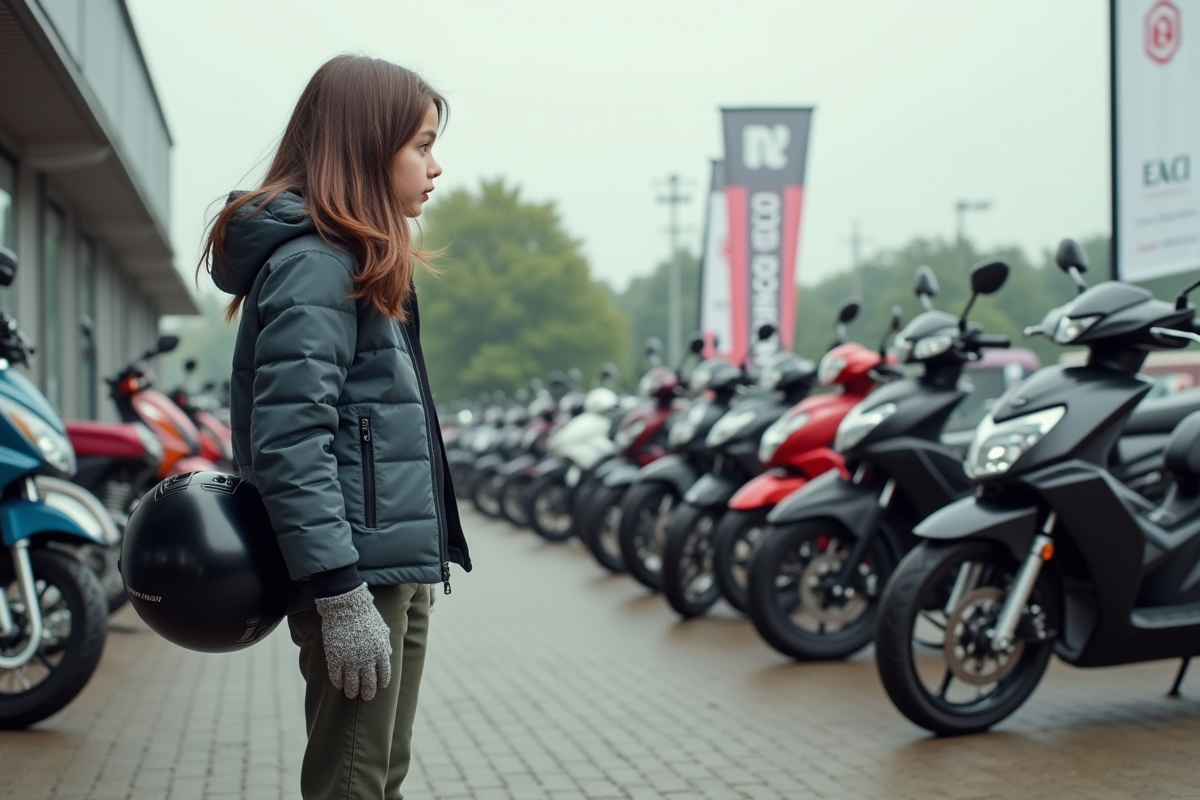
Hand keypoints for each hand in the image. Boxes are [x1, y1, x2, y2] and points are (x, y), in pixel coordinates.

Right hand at [314, 583, 391, 699]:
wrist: (347, 606)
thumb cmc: (366, 615)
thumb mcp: (382, 629)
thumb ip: (385, 644)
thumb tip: (388, 655)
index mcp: (381, 653)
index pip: (384, 675)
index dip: (382, 683)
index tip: (379, 687)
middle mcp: (367, 660)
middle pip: (368, 684)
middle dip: (367, 693)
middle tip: (366, 697)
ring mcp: (350, 660)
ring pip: (352, 684)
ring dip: (352, 691)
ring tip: (351, 694)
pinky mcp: (335, 658)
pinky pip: (336, 677)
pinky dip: (338, 683)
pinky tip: (338, 685)